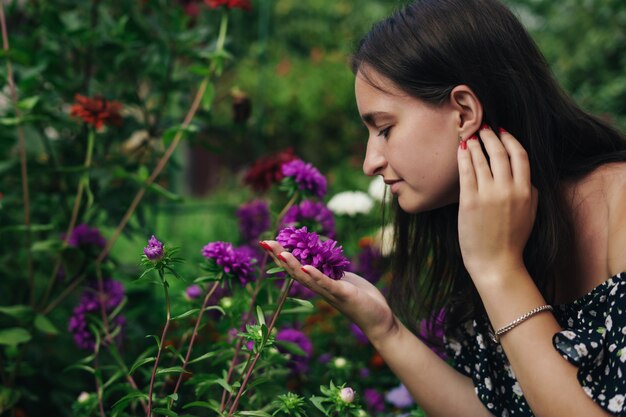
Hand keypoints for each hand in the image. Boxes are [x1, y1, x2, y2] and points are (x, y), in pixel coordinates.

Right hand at [261, 240, 396, 344]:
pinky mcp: (344, 295)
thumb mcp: (344, 280)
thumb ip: (332, 271)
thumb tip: (323, 258)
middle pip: (295, 272)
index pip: (297, 267)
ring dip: (293, 266)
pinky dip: (316, 276)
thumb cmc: (363, 299)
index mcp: (320, 283)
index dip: (282, 256)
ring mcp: (331, 293)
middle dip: (280, 257)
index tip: (268, 242)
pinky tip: (305, 266)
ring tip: (281, 253)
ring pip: (307, 279)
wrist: (379, 321)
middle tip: (265, 242)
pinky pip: (327, 285)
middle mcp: (321, 289)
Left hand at [457, 126, 537, 283]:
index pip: (520, 155)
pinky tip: (460, 150)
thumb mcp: (530, 214)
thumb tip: (524, 175)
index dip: (510, 139)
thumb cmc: (513, 239)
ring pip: (480, 159)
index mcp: (526, 191)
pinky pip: (466, 172)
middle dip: (490, 136)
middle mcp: (508, 189)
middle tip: (482, 128)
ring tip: (469, 136)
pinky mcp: (470, 201)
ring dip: (474, 144)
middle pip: (499, 152)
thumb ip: (530, 192)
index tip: (503, 131)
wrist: (496, 262)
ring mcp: (488, 194)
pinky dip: (463, 157)